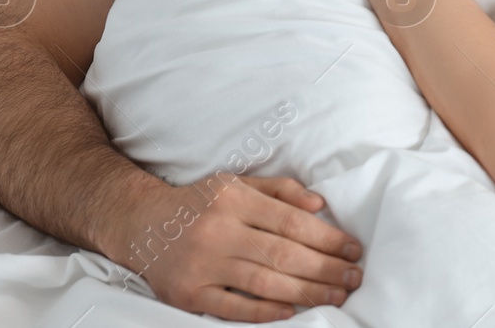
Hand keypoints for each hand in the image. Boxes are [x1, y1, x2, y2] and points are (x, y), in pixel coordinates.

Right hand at [112, 174, 363, 321]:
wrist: (141, 224)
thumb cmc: (200, 203)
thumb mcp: (237, 183)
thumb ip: (280, 190)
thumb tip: (320, 204)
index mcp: (233, 199)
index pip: (290, 221)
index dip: (327, 237)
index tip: (353, 249)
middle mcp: (218, 231)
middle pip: (282, 254)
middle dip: (325, 268)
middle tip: (354, 278)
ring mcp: (202, 265)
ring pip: (263, 282)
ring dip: (306, 292)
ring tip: (336, 295)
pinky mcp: (188, 294)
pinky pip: (233, 307)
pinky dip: (265, 311)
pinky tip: (292, 311)